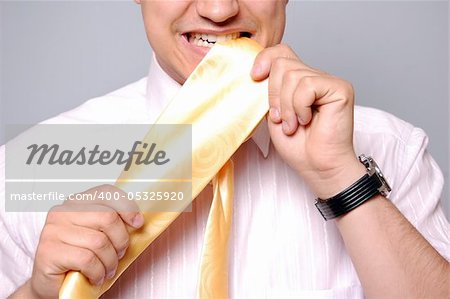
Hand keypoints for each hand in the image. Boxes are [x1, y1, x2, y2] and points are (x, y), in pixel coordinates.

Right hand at [27, 184, 143, 297]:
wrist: (53, 284)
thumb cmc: (81, 260)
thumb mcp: (101, 236)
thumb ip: (114, 224)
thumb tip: (139, 220)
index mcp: (76, 202)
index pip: (106, 193)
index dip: (127, 206)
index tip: (137, 223)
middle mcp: (62, 212)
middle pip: (107, 217)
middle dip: (121, 240)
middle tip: (119, 254)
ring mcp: (52, 230)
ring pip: (99, 242)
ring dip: (110, 261)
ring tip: (107, 269)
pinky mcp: (48, 251)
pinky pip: (87, 259)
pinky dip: (98, 272)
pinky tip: (96, 277)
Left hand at [251, 44, 365, 197]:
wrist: (317, 167)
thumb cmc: (298, 145)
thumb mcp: (273, 112)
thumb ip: (269, 90)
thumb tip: (258, 70)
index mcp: (298, 81)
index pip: (280, 52)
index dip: (264, 59)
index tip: (254, 77)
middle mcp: (315, 77)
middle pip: (283, 62)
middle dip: (274, 94)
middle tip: (280, 118)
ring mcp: (329, 82)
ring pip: (293, 75)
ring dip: (287, 106)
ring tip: (294, 125)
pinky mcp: (340, 88)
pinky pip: (307, 85)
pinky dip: (300, 107)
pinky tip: (307, 120)